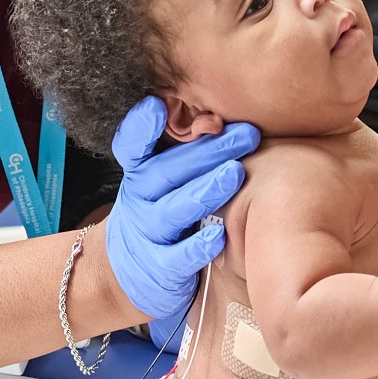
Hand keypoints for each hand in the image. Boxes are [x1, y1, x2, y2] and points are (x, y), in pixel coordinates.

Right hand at [105, 96, 254, 348]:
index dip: (140, 127)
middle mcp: (139, 200)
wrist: (131, 272)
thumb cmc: (165, 211)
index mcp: (140, 172)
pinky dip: (197, 247)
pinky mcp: (159, 271)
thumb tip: (225, 119)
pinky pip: (178, 258)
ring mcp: (147, 235)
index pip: (132, 146)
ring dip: (205, 192)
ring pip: (173, 211)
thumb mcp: (166, 179)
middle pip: (166, 172)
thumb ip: (190, 150)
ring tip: (234, 174)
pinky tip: (219, 236)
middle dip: (207, 151)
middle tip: (246, 135)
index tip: (155, 106)